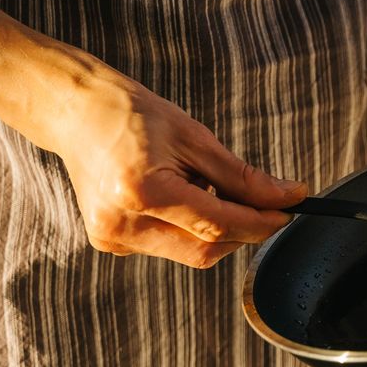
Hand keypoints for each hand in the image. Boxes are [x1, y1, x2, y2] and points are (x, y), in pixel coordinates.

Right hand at [51, 78, 306, 268]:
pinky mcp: (109, 243)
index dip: (260, 222)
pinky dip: (188, 228)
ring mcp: (112, 238)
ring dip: (215, 229)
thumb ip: (241, 177)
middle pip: (204, 250)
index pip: (217, 225)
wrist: (76, 113)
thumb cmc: (135, 116)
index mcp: (142, 192)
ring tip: (203, 185)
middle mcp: (122, 224)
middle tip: (265, 205)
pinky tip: (177, 195)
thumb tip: (288, 197)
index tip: (290, 210)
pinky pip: (167, 246)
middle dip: (242, 231)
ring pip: (188, 252)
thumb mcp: (195, 137)